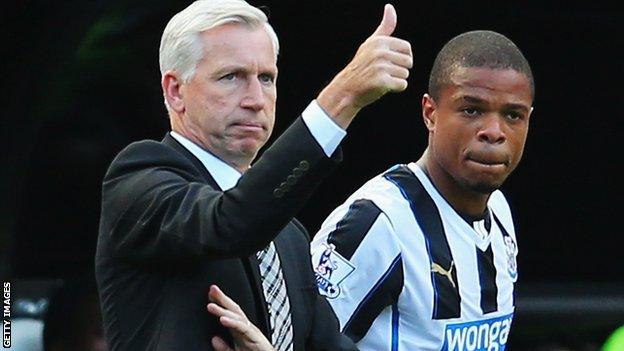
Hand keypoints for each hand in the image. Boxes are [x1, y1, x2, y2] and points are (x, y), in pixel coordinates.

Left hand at [207, 285, 275, 350]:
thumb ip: (224, 347)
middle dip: (222, 298)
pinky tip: (222, 319)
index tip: (209, 295)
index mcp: (239, 329)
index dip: (219, 303)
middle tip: (212, 289)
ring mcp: (250, 330)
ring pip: (236, 316)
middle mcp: (245, 327)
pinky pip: (242, 327)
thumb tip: (214, 339)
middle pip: (233, 309)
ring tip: (211, 305)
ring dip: (223, 309)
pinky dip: (232, 322)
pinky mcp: (254, 336)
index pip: (229, 312)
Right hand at [317, 3, 412, 127]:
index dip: (401, 57)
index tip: (389, 62)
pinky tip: (382, 87)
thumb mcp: (371, 43)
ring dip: (396, 80)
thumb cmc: (362, 66)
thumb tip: (390, 7)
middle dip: (399, 70)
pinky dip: (395, 89)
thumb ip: (385, 27)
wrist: (347, 89)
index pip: (407, 48)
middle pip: (408, 62)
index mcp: (380, 41)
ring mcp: (380, 67)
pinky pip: (402, 85)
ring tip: (381, 79)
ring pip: (405, 74)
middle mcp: (380, 52)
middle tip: (383, 73)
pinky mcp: (381, 82)